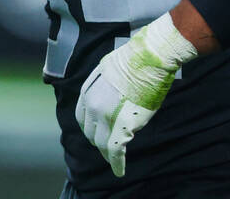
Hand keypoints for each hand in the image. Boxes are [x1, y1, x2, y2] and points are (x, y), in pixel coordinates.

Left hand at [75, 12, 197, 177]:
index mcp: (87, 91)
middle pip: (90, 132)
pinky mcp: (121, 125)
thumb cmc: (134, 61)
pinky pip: (115, 150)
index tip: (97, 134)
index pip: (82, 117)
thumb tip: (111, 94)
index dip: (90, 128)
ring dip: (107, 155)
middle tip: (107, 150)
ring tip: (114, 162)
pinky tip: (119, 170)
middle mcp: (92, 105)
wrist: (147, 59)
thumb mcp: (108, 72)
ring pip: (101, 143)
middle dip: (98, 141)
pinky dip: (116, 163)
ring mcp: (105, 116)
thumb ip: (104, 87)